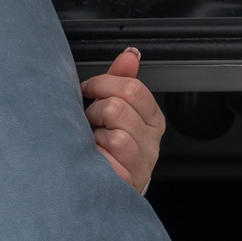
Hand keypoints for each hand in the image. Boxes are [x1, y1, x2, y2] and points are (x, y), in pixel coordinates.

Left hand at [83, 47, 163, 193]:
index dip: (103, 84)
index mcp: (152, 119)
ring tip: (92, 141)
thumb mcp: (116, 108)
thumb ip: (122, 80)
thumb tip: (130, 55)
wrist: (104, 185)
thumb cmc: (108, 144)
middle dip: (95, 111)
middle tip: (90, 121)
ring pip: (115, 134)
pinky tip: (94, 158)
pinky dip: (94, 155)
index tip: (89, 90)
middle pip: (118, 107)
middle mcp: (151, 141)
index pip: (132, 88)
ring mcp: (141, 162)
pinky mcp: (127, 180)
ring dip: (93, 135)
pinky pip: (108, 158)